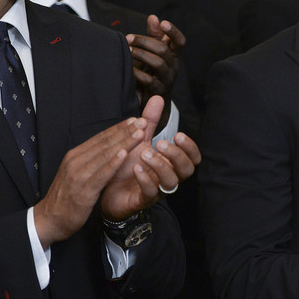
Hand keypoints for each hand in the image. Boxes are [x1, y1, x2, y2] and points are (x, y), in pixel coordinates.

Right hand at [33, 116, 147, 247]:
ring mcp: (79, 175)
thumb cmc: (66, 196)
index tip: (134, 119)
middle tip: (142, 121)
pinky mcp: (83, 190)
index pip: (100, 138)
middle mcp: (76, 161)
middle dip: (125, 131)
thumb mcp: (76, 173)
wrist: (49, 220)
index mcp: (75, 156)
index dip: (118, 128)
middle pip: (104, 143)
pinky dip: (113, 163)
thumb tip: (107, 148)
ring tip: (139, 134)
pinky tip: (124, 155)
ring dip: (124, 143)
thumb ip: (90, 160)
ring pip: (105, 155)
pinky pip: (101, 174)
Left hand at [100, 96, 201, 220]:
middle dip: (176, 155)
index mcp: (171, 163)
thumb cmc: (127, 165)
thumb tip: (158, 97)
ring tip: (144, 153)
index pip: (193, 158)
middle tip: (160, 143)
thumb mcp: (139, 140)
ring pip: (171, 182)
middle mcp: (168, 177)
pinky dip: (145, 179)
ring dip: (159, 165)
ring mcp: (157, 190)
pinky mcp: (142, 200)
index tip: (178, 135)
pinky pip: (150, 193)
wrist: (105, 188)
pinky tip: (136, 168)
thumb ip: (150, 122)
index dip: (190, 147)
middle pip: (187, 170)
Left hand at [126, 16, 185, 130]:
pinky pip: (149, 80)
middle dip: (145, 41)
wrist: (151, 102)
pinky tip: (128, 68)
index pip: (180, 42)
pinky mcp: (158, 91)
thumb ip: (154, 36)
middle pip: (164, 49)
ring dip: (140, 54)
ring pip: (158, 63)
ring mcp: (167, 79)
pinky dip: (137, 72)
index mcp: (173, 56)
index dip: (174, 31)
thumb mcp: (153, 53)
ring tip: (128, 51)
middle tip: (129, 38)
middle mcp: (173, 67)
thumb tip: (153, 17)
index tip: (163, 23)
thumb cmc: (151, 73)